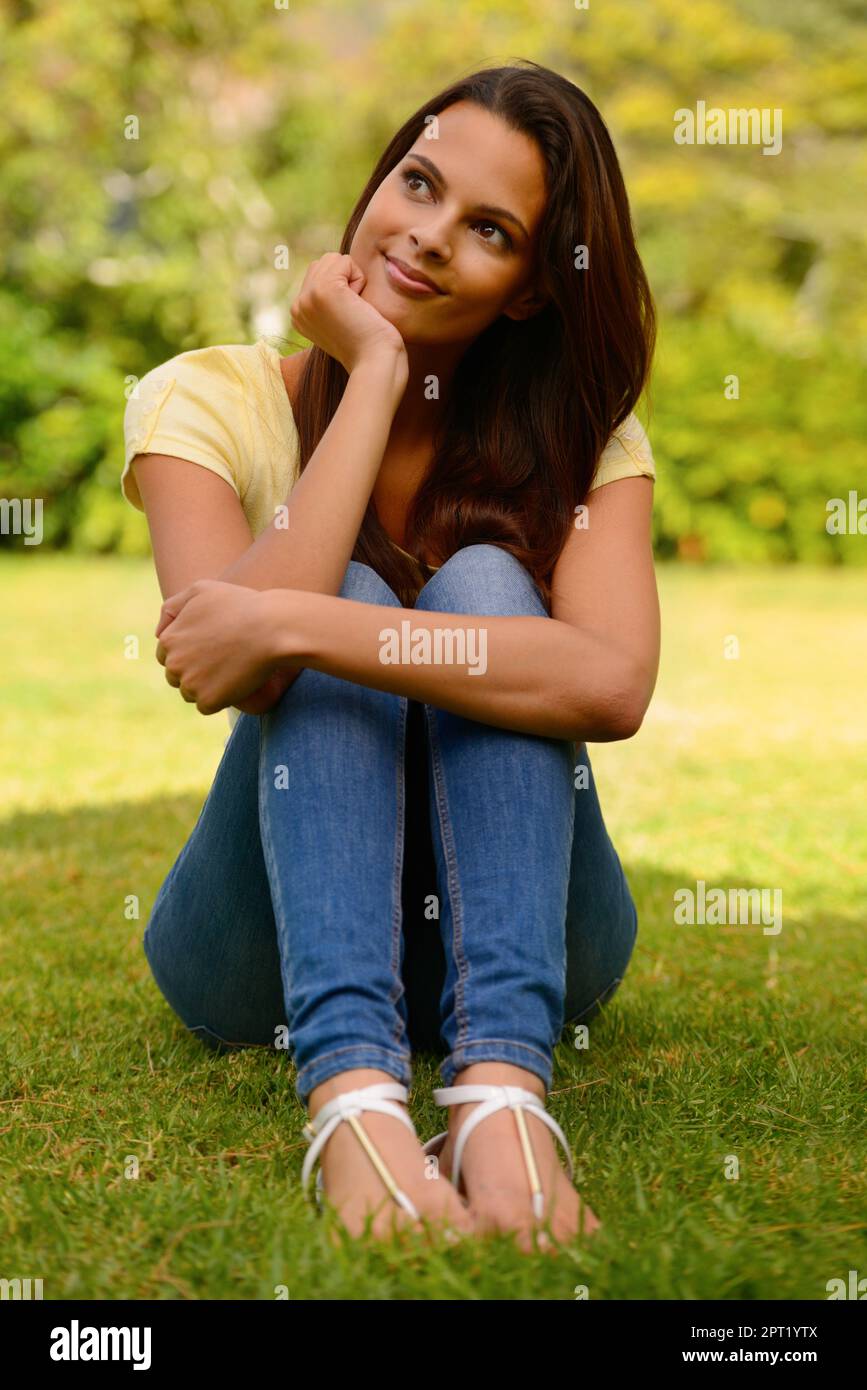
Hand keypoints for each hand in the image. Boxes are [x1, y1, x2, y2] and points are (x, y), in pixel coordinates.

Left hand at [155, 579, 286, 715]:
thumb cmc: (240, 604)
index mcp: (169, 640)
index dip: (187, 652)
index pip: (166, 656)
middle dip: (193, 671)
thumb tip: (159, 634)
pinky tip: (235, 682)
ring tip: (230, 670)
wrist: (271, 628)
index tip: (209, 648)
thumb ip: (172, 607)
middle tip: (222, 660)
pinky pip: (207, 706)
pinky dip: (220, 698)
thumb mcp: (201, 589)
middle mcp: (174, 664)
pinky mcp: (209, 701)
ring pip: (190, 693)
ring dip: (205, 686)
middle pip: (175, 677)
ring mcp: (190, 684)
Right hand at [290, 251, 407, 379]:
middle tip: (354, 313)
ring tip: (355, 309)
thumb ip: (330, 298)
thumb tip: (335, 264)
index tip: (347, 320)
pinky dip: (359, 279)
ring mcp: (307, 298)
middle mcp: (297, 306)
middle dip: (346, 281)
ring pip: (333, 259)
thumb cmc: (369, 345)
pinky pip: (345, 262)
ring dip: (353, 279)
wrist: (375, 363)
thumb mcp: (340, 320)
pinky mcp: (324, 290)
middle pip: (324, 262)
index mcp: (298, 315)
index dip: (343, 290)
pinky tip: (359, 306)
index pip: (318, 274)